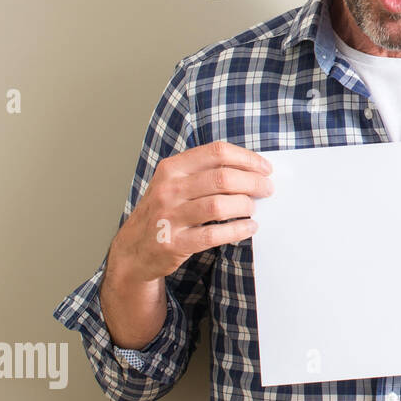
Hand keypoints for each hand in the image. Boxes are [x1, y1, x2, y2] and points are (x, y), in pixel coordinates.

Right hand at [109, 140, 275, 284]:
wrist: (134, 249)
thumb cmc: (164, 211)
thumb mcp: (175, 183)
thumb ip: (205, 172)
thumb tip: (251, 169)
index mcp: (172, 168)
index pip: (217, 152)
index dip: (247, 159)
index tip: (265, 168)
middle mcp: (169, 189)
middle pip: (223, 178)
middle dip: (253, 183)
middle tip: (266, 189)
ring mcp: (169, 216)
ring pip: (219, 205)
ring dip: (245, 206)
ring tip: (253, 209)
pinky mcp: (173, 243)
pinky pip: (213, 234)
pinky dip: (238, 230)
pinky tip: (249, 227)